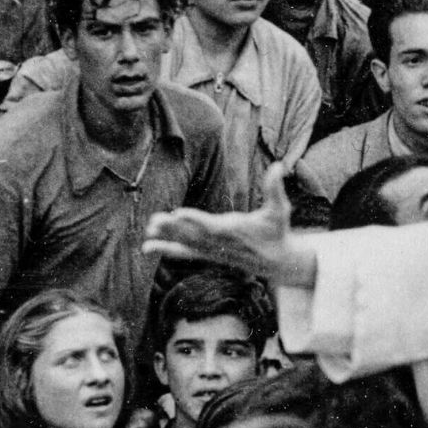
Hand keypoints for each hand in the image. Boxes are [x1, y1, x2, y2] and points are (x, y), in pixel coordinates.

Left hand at [143, 164, 317, 287]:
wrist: (276, 262)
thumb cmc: (277, 231)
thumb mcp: (280, 209)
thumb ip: (275, 188)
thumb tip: (279, 166)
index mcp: (235, 230)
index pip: (212, 225)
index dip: (195, 220)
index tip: (179, 213)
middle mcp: (220, 242)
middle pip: (193, 234)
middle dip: (174, 227)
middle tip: (156, 220)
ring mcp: (212, 250)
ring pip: (185, 242)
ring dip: (167, 236)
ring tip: (150, 228)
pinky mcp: (207, 254)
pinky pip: (183, 252)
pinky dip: (165, 250)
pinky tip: (147, 247)